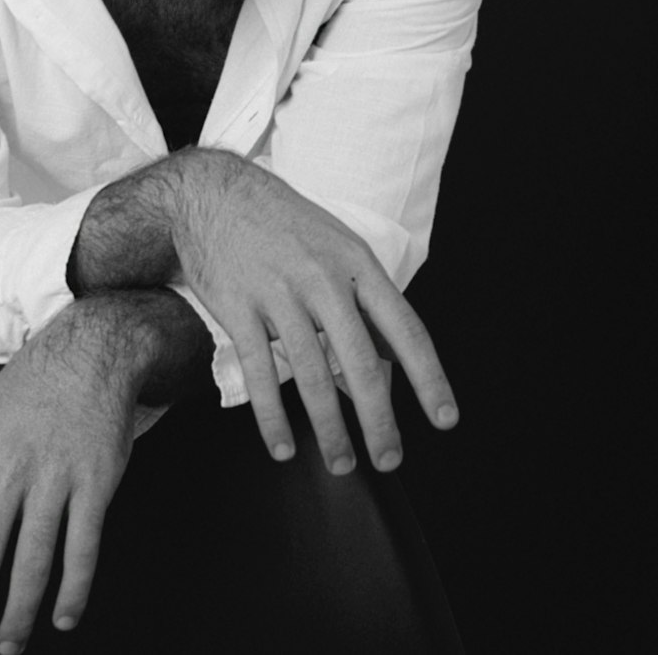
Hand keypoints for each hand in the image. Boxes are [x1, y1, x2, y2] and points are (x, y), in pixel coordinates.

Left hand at [0, 303, 138, 654]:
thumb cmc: (25, 393)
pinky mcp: (94, 482)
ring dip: (17, 615)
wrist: (89, 353)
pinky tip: (64, 616)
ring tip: (6, 647)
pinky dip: (74, 589)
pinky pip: (83, 547)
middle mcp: (7, 472)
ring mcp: (54, 477)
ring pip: (32, 562)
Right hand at [171, 149, 458, 474]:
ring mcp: (278, 293)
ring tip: (341, 464)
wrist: (213, 194)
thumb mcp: (336, 244)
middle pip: (359, 362)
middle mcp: (322, 278)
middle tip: (389, 460)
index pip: (404, 328)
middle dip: (378, 420)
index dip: (428, 378)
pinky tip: (283, 447)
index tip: (444, 419)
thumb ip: (364, 297)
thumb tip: (394, 355)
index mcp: (356, 262)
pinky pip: (260, 373)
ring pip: (311, 375)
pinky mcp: (238, 308)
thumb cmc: (283, 223)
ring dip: (329, 430)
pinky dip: (272, 417)